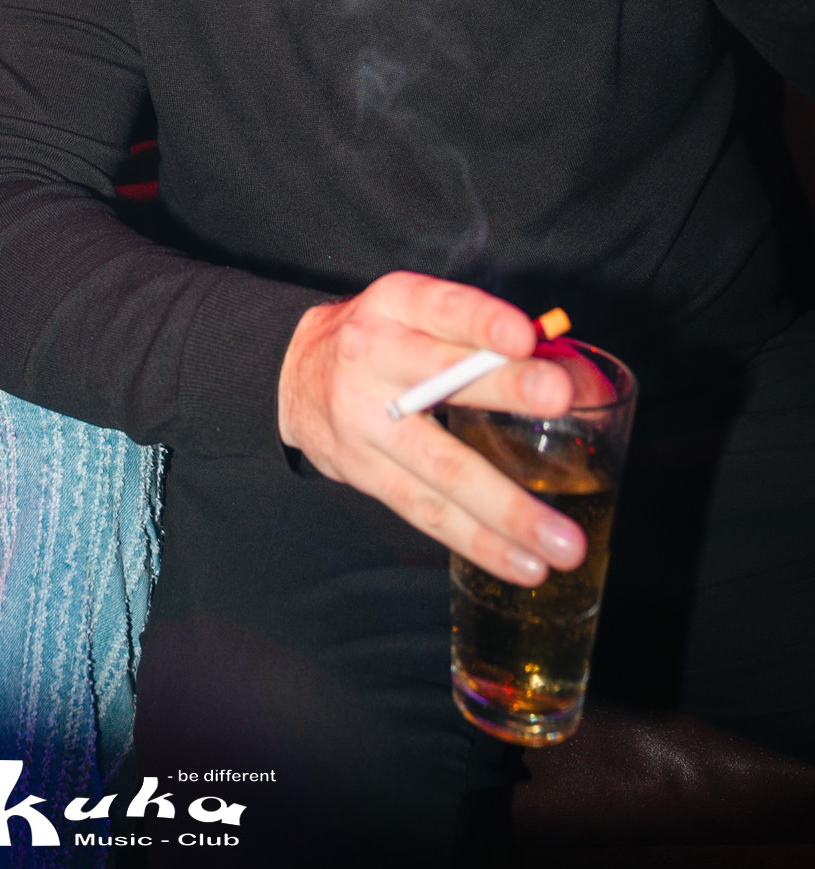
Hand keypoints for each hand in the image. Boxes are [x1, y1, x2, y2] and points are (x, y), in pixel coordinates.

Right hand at [277, 272, 584, 583]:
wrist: (293, 375)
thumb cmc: (383, 338)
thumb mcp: (417, 313)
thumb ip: (482, 336)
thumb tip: (575, 373)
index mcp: (395, 305)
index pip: (441, 307)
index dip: (480, 321)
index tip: (525, 335)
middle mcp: (372, 356)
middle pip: (440, 379)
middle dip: (504, 389)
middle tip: (561, 398)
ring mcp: (363, 419)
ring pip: (441, 466)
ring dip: (507, 508)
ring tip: (563, 542)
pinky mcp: (362, 472)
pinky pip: (426, 511)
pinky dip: (479, 541)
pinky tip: (522, 563)